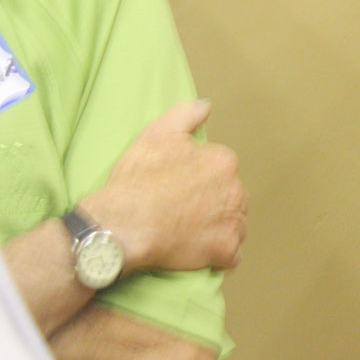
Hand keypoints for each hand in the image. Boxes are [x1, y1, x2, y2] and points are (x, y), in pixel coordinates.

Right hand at [81, 99, 245, 273]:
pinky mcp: (226, 250)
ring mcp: (233, 222)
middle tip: (183, 211)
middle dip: (214, 203)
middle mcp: (236, 189)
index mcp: (223, 161)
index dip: (200, 179)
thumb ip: (186, 114)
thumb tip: (207, 105)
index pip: (221, 169)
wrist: (122, 225)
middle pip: (231, 196)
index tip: (180, 188)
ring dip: (218, 228)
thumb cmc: (137, 180)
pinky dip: (218, 254)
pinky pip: (231, 254)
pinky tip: (197, 251)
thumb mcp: (156, 134)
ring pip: (234, 224)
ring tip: (188, 232)